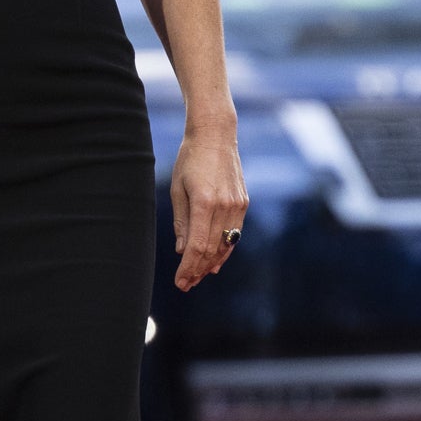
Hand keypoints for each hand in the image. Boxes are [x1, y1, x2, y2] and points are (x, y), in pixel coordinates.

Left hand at [169, 124, 248, 291]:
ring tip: (198, 277)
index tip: (180, 282)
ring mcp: (237, 205)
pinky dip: (224, 249)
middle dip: (198, 270)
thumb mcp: (177, 189)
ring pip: (226, 244)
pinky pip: (234, 233)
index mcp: (204, 202)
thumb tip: (181, 250)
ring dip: (212, 263)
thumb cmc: (189, 160)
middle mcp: (224, 206)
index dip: (188, 268)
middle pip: (212, 249)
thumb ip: (181, 222)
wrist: (215, 135)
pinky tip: (215, 261)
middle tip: (186, 284)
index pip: (197, 246)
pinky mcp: (244, 202)